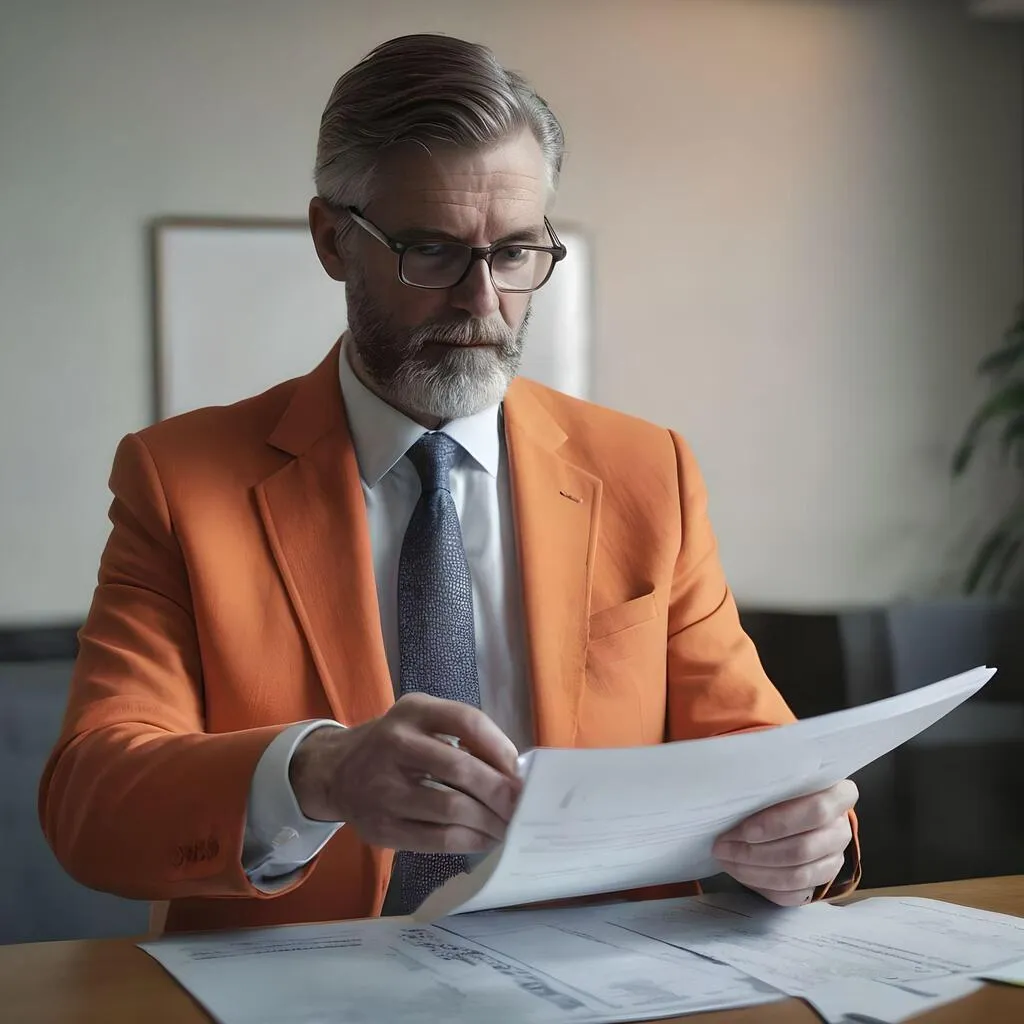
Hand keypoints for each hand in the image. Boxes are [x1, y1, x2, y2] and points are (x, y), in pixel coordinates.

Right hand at [288, 693, 520, 854]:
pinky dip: (469, 841)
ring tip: (508, 826)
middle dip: (500, 792)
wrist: (336, 771)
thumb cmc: (396, 745)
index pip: (466, 721)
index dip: (500, 747)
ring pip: (451, 808)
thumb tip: (513, 773)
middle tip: (522, 807)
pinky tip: (484, 839)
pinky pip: (436, 839)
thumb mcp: (422, 721)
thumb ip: (462, 737)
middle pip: (461, 768)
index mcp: (413, 711)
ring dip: (489, 822)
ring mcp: (384, 788)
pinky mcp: (381, 827)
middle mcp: (395, 744)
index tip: (519, 771)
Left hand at [712, 780, 857, 906]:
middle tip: (723, 846)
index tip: (745, 830)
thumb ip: (768, 783)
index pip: (816, 812)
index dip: (779, 823)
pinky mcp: (823, 880)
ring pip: (797, 876)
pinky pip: (794, 894)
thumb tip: (731, 793)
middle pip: (802, 849)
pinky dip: (765, 887)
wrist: (798, 806)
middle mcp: (842, 830)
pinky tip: (742, 874)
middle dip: (755, 852)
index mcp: (839, 795)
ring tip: (727, 859)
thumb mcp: (781, 776)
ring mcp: (835, 858)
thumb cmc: (784, 787)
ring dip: (755, 872)